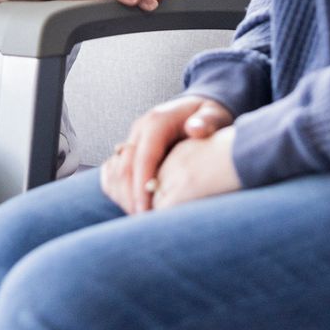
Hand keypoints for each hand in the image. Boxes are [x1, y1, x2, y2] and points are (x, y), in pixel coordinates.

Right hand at [99, 95, 233, 214]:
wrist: (198, 106)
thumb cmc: (209, 114)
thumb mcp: (214, 115)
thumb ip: (207, 122)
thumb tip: (195, 129)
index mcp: (157, 122)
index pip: (142, 158)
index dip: (141, 188)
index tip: (147, 213)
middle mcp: (139, 130)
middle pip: (124, 168)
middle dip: (131, 198)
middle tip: (143, 223)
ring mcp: (133, 139)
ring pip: (117, 171)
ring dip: (124, 197)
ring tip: (140, 219)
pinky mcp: (131, 148)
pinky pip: (116, 171)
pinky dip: (120, 190)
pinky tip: (133, 206)